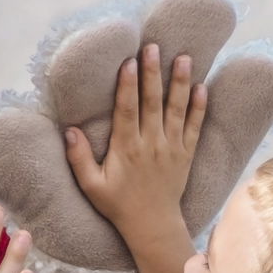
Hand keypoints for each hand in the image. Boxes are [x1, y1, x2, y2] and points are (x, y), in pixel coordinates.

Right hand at [62, 44, 203, 272]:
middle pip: (153, 103)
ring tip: (184, 58)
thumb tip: (70, 130)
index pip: (128, 110)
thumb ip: (79, 159)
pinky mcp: (186, 154)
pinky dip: (200, 108)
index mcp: (126, 148)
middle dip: (153, 73)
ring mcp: (172, 148)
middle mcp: (151, 144)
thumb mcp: (92, 186)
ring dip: (180, 83)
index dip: (128, 84)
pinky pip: (195, 128)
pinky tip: (202, 88)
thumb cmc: (118, 205)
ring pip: (177, 110)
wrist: (153, 226)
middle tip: (154, 46)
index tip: (129, 61)